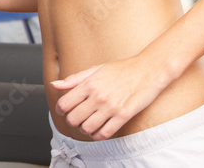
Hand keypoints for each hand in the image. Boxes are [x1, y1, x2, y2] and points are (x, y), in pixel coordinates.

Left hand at [52, 56, 167, 140]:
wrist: (147, 70)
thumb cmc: (122, 69)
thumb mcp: (95, 69)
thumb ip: (74, 79)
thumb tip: (55, 84)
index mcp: (89, 84)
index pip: (64, 103)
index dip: (60, 110)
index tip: (63, 110)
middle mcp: (98, 96)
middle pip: (73, 118)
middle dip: (71, 121)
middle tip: (75, 118)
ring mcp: (110, 107)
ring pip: (87, 128)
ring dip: (84, 129)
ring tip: (86, 124)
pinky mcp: (123, 116)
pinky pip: (105, 133)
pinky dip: (98, 135)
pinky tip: (98, 130)